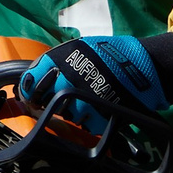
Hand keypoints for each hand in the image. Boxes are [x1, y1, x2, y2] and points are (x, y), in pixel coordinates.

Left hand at [18, 33, 172, 125]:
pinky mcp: (97, 118)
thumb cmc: (109, 54)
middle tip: (60, 99)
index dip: (29, 90)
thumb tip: (32, 78)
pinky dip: (90, 118)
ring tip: (86, 100)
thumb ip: (55, 61)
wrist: (142, 66)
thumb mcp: (79, 47)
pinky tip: (97, 107)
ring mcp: (82, 102)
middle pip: (46, 102)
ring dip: (72, 110)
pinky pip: (85, 124)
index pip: (30, 82)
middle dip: (51, 102)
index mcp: (60, 62)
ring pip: (66, 115)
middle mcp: (68, 82)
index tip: (32, 94)